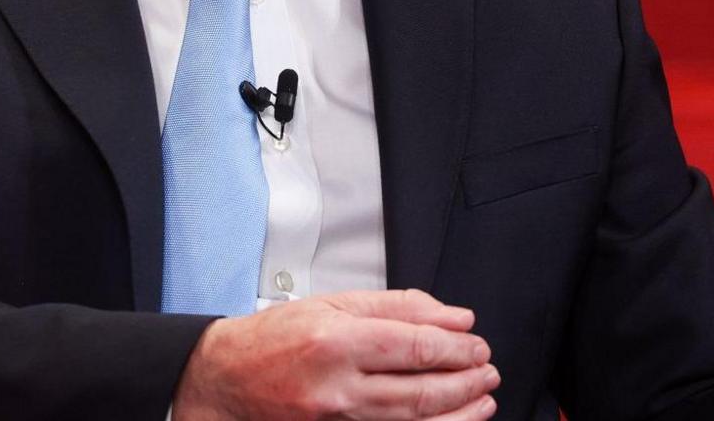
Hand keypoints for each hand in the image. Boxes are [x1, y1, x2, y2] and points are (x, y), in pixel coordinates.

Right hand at [171, 289, 500, 420]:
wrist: (225, 379)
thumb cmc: (276, 337)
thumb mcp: (335, 303)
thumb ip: (399, 307)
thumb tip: (455, 317)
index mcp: (339, 340)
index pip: (417, 347)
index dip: (458, 349)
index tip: (478, 345)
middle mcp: (337, 386)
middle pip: (420, 390)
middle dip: (465, 382)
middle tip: (488, 371)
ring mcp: (336, 420)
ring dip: (457, 413)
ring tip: (482, 400)